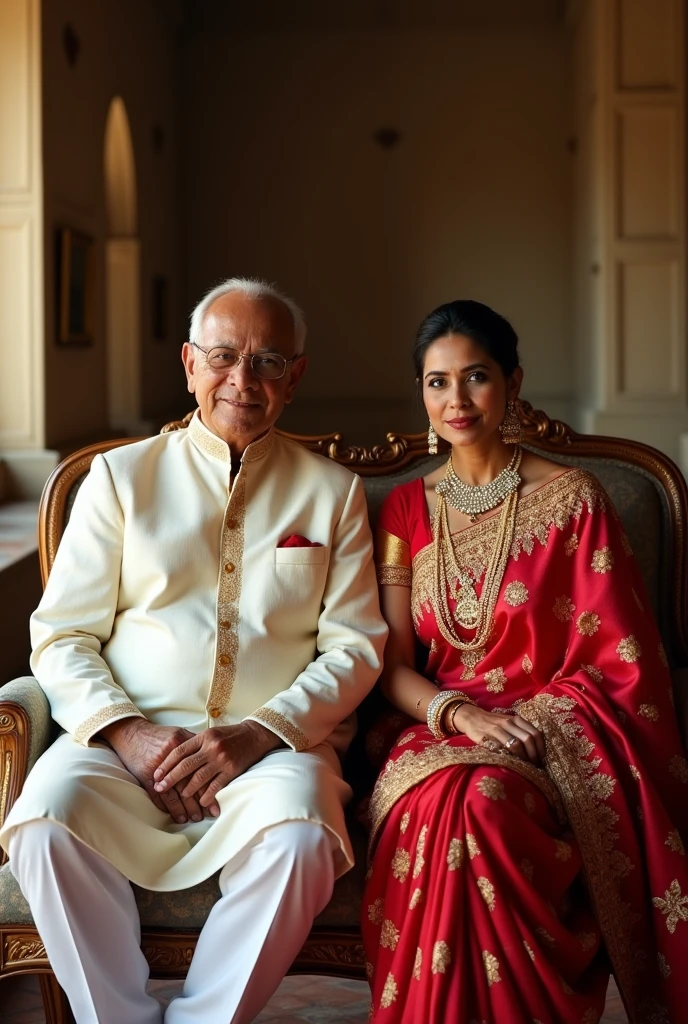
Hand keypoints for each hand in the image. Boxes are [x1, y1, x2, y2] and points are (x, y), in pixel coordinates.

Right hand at [98, 717, 219, 821]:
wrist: (132, 734)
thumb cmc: (159, 736)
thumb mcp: (179, 734)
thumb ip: (195, 745)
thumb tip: (213, 757)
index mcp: (183, 744)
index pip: (200, 769)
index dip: (211, 785)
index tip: (218, 798)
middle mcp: (171, 757)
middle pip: (188, 782)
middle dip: (200, 801)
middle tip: (209, 814)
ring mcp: (157, 768)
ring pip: (174, 792)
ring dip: (185, 808)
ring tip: (195, 818)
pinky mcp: (145, 777)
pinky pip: (158, 796)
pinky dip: (168, 808)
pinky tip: (177, 816)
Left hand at [153, 721, 282, 806]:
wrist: (255, 735)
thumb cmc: (231, 735)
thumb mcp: (211, 734)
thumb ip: (196, 744)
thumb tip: (176, 759)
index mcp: (204, 737)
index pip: (179, 752)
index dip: (166, 764)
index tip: (157, 774)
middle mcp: (211, 748)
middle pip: (185, 766)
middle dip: (170, 779)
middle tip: (160, 788)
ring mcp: (222, 759)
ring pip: (198, 778)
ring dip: (187, 790)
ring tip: (180, 796)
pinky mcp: (232, 770)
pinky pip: (215, 786)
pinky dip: (206, 796)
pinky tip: (201, 802)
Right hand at [452, 704, 545, 763]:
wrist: (471, 717)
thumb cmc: (493, 723)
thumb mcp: (508, 723)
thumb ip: (520, 731)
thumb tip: (536, 749)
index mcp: (517, 720)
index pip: (536, 733)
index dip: (541, 748)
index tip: (541, 759)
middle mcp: (509, 723)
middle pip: (529, 739)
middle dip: (534, 755)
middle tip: (534, 765)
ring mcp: (498, 729)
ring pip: (517, 744)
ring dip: (523, 758)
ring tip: (525, 767)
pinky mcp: (488, 737)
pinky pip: (501, 748)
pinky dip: (509, 757)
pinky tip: (511, 763)